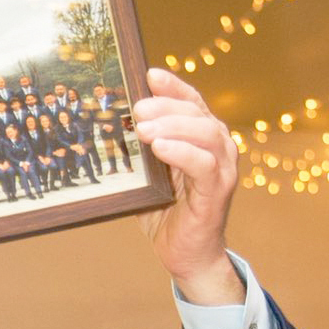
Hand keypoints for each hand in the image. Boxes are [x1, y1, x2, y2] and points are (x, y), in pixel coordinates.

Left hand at [131, 69, 241, 304]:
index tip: (148, 74)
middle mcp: (217, 148)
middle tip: (136, 108)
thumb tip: (106, 125)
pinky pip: (205, 164)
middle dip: (166, 105)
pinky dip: (182, 152)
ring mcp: (221, 169)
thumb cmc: (166, 211)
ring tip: (144, 129)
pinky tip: (160, 147)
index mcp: (201, 138)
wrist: (186, 254)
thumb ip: (138, 150)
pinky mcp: (217, 192)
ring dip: (172, 126)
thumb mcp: (148, 173)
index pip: (191, 101)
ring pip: (205, 133)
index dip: (173, 86)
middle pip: (197, 112)